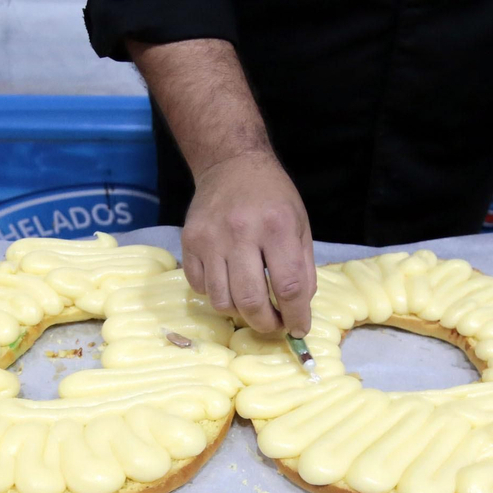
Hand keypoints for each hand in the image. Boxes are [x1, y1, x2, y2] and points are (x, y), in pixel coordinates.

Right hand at [182, 149, 315, 334]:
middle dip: (265, 324)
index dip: (296, 316)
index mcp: (277, 227)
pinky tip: (229, 284)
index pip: (289, 287)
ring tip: (251, 305)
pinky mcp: (189, 241)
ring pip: (221, 300)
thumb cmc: (273, 198)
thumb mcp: (301, 226)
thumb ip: (303, 269)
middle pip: (251, 301)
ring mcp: (210, 238)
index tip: (298, 328)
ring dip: (240, 313)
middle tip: (273, 324)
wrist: (232, 164)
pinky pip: (200, 287)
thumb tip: (298, 310)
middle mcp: (241, 232)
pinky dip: (216, 295)